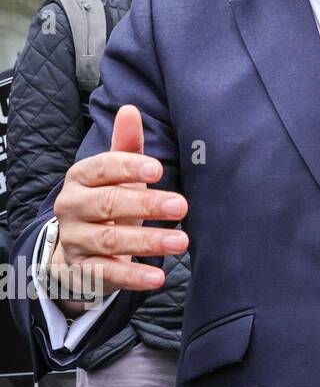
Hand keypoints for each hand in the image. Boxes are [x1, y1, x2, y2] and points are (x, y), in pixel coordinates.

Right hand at [48, 105, 188, 316]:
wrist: (75, 248)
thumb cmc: (106, 201)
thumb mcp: (116, 174)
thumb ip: (126, 145)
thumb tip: (130, 109)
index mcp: (81, 178)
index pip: (101, 168)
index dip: (128, 167)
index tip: (158, 169)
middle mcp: (71, 207)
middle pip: (108, 204)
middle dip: (146, 204)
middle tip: (181, 205)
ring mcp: (75, 240)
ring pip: (109, 240)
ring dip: (147, 241)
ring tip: (181, 243)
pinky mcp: (81, 271)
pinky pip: (106, 273)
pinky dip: (133, 276)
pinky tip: (158, 277)